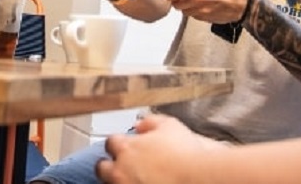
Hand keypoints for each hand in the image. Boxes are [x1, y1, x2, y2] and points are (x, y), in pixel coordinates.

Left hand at [96, 115, 223, 183]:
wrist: (198, 178)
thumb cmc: (186, 153)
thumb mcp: (169, 125)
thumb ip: (150, 122)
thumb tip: (139, 125)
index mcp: (126, 148)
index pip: (110, 143)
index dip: (118, 144)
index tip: (125, 146)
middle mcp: (120, 170)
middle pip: (102, 168)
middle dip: (109, 166)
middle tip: (123, 166)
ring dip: (119, 180)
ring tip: (134, 178)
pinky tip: (143, 183)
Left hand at [165, 0, 248, 23]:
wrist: (240, 2)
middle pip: (178, 4)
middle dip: (176, 1)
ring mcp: (203, 10)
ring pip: (184, 11)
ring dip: (185, 7)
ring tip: (193, 0)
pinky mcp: (205, 19)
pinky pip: (192, 16)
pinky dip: (193, 12)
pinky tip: (200, 6)